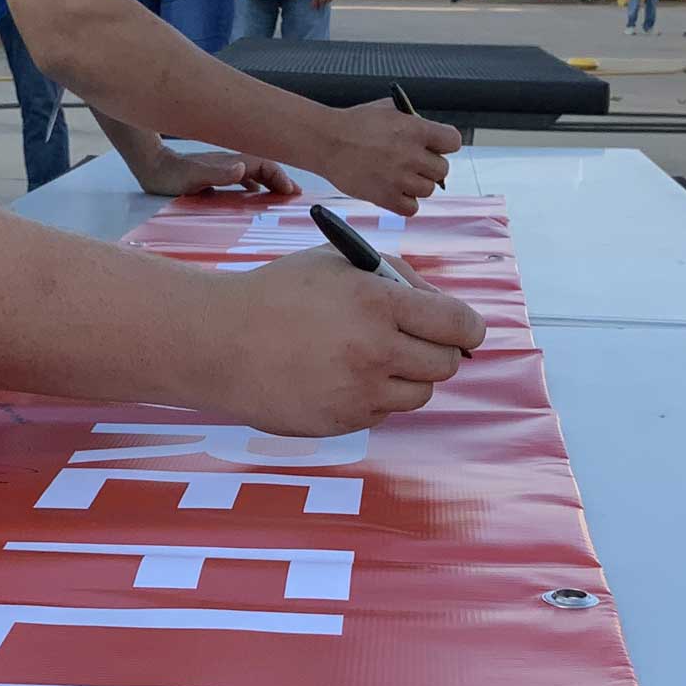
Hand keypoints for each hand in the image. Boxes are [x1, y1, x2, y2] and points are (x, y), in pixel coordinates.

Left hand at [128, 146, 301, 197]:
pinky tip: (255, 196)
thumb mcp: (192, 176)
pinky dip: (254, 186)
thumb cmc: (168, 173)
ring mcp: (222, 168)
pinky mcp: (214, 175)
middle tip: (295, 195)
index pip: (264, 165)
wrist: (150, 167)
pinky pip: (241, 179)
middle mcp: (229, 163)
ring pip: (254, 173)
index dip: (280, 177)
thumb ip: (217, 173)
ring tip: (282, 196)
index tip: (291, 192)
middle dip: (281, 179)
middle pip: (263, 168)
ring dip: (269, 183)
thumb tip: (243, 169)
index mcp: (229, 162)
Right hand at [204, 247, 485, 435]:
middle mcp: (374, 351)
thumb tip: (444, 309)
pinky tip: (340, 375)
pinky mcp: (342, 422)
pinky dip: (374, 396)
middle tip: (421, 342)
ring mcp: (358, 393)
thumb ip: (397, 278)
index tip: (464, 328)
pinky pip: (382, 412)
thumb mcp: (338, 263)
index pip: (458, 324)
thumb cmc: (279, 293)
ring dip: (408, 376)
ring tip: (373, 357)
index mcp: (377, 302)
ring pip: (419, 393)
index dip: (468, 326)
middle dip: (440, 350)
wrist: (218, 340)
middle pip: (446, 363)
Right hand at [313, 100, 459, 215]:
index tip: (435, 147)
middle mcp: (411, 155)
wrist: (326, 141)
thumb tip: (430, 132)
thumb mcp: (388, 109)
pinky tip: (394, 191)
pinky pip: (412, 208)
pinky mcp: (386, 197)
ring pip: (428, 190)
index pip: (453, 142)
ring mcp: (399, 178)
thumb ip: (413, 120)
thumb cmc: (352, 124)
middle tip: (412, 163)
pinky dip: (405, 202)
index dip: (444, 145)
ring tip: (398, 176)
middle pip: (442, 170)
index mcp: (416, 130)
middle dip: (429, 166)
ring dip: (416, 185)